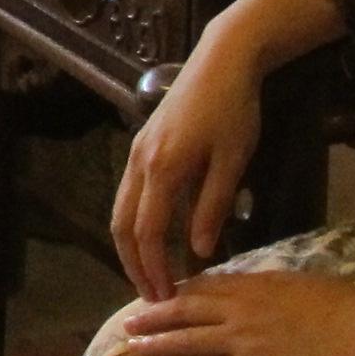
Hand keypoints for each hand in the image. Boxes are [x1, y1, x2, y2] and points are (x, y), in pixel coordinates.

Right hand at [113, 44, 265, 298]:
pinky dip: (136, 222)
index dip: (154, 268)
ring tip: (151, 272)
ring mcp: (137, 152)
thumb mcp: (232, 161)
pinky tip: (155, 235)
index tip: (166, 295)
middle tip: (152, 295)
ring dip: (131, 245)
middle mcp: (140, 163)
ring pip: (121, 209)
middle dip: (133, 264)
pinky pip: (130, 193)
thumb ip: (212, 207)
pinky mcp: (143, 144)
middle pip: (122, 225)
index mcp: (162, 169)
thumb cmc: (234, 109)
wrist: (222, 60)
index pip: (148, 232)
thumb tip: (199, 250)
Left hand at [118, 271, 354, 355]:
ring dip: (159, 346)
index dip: (178, 292)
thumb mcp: (296, 281)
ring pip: (190, 341)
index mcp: (252, 285)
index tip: (159, 296)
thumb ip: (267, 285)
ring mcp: (245, 339)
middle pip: (185, 310)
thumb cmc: (340, 302)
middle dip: (153, 316)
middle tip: (129, 323)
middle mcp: (240, 309)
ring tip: (134, 351)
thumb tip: (250, 289)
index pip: (204, 286)